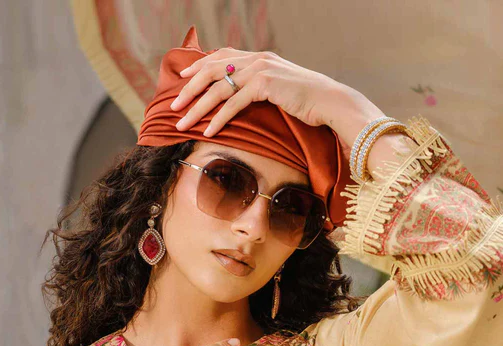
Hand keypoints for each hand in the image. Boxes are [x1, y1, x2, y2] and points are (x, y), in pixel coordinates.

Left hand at [171, 47, 338, 134]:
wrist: (329, 101)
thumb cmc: (307, 101)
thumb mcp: (280, 88)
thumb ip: (261, 86)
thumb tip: (246, 97)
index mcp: (258, 57)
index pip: (221, 57)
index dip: (199, 65)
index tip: (182, 76)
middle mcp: (256, 59)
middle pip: (212, 70)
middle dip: (189, 88)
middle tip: (173, 105)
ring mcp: (260, 70)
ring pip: (218, 88)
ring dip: (197, 107)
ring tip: (182, 123)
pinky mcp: (265, 85)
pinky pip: (234, 103)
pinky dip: (218, 118)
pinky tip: (207, 131)